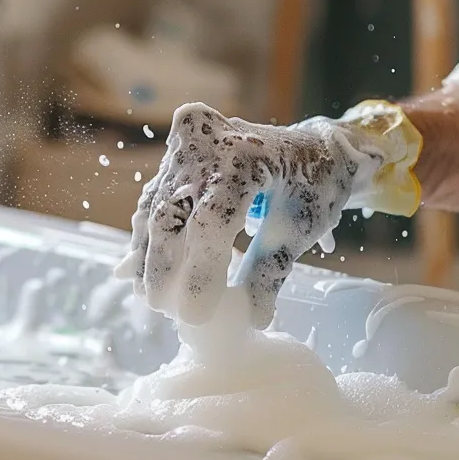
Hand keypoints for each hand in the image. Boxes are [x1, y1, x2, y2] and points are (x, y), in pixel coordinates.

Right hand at [115, 101, 422, 328]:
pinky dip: (151, 235)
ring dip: (152, 255)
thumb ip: (269, 272)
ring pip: (157, 208)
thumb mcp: (298, 229)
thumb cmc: (314, 187)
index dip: (199, 272)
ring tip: (155, 297)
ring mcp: (187, 142)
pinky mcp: (175, 152)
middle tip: (167, 311)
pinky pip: (156, 198)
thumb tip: (249, 318)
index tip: (195, 315)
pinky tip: (144, 269)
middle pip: (172, 215)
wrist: (309, 147)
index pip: (210, 223)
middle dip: (166, 269)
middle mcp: (207, 141)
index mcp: (247, 154)